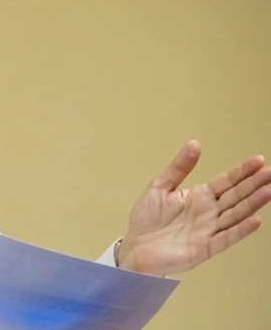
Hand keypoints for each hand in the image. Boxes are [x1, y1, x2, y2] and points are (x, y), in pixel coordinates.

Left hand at [118, 140, 270, 275]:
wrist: (134, 246)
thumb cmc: (147, 219)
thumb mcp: (160, 186)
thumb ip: (179, 167)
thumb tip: (195, 144)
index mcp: (199, 197)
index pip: (226, 182)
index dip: (242, 172)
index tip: (259, 160)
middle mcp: (208, 213)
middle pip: (236, 196)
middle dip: (254, 184)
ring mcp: (208, 230)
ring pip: (235, 215)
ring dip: (252, 204)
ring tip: (269, 191)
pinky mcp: (204, 248)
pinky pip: (225, 238)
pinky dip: (240, 230)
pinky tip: (255, 220)